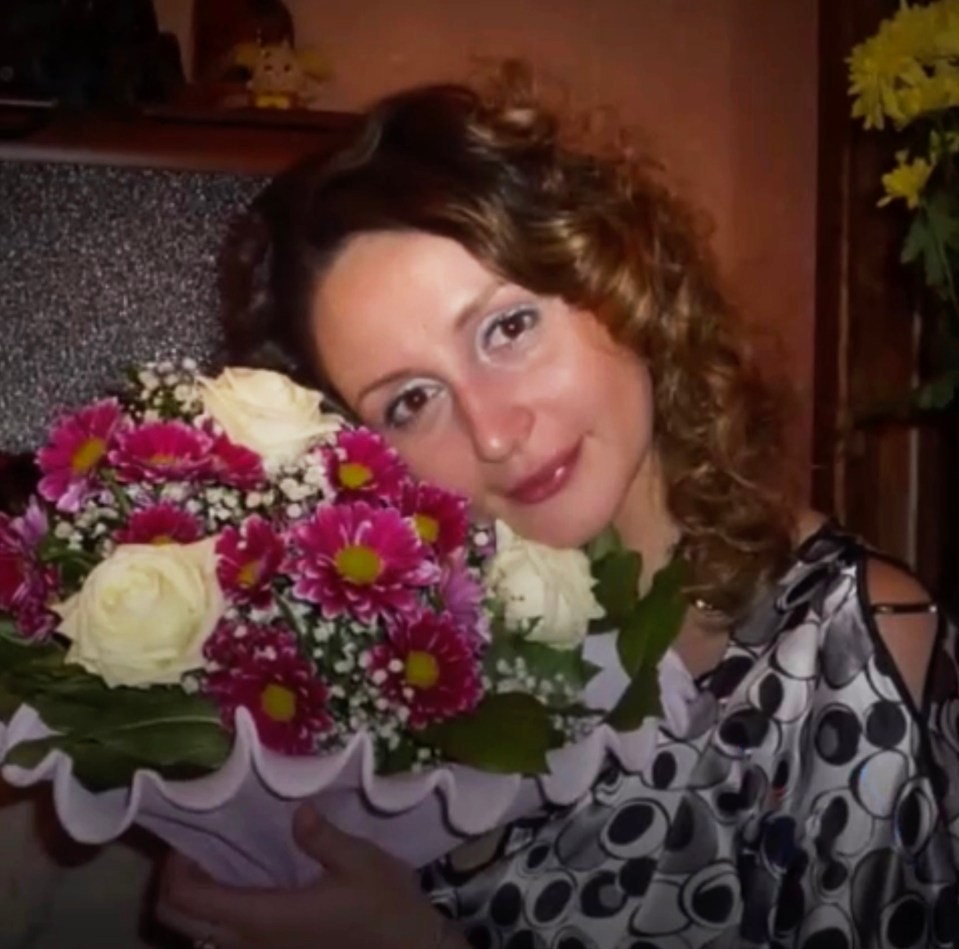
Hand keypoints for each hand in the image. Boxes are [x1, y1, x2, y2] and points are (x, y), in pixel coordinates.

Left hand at [156, 804, 462, 948]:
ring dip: (191, 897)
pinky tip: (239, 883)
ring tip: (213, 859)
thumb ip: (323, 837)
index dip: (175, 865)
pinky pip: (220, 939)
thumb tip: (297, 810)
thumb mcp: (361, 862)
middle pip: (177, 920)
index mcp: (265, 918)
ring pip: (195, 934)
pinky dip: (212, 912)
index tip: (190, 832)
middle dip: (172, 881)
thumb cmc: (385, 906)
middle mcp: (249, 944)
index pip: (190, 899)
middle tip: (195, 843)